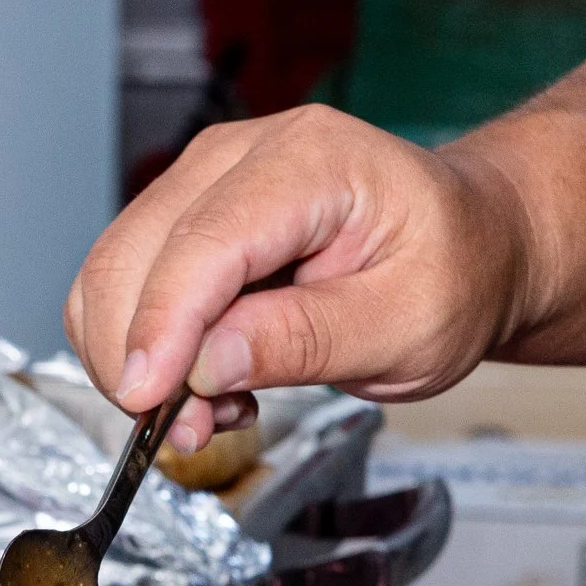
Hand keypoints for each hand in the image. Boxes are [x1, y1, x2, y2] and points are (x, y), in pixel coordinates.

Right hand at [64, 106, 537, 450]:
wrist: (471, 244)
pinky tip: (210, 378)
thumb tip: (209, 364)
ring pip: (115, 273)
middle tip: (191, 430)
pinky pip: (130, 287)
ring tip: (216, 408)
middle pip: (134, 253)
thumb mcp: (409, 326)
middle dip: (138, 356)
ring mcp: (205, 182)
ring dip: (139, 358)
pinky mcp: (187, 218)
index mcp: (312, 162)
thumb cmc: (453, 273)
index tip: (147, 401)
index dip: (161, 326)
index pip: (204, 243)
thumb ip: (308, 341)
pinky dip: (147, 348)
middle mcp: (242, 156)